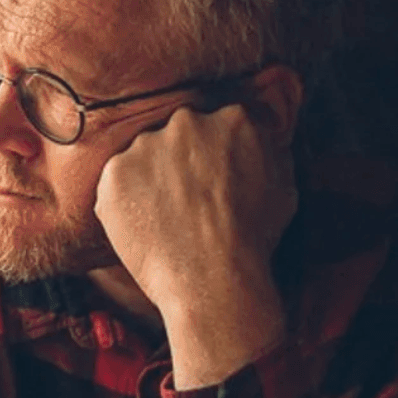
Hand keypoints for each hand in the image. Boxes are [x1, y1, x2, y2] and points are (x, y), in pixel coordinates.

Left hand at [94, 100, 295, 387]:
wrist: (212, 278)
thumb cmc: (253, 238)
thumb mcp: (283, 184)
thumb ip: (266, 147)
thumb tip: (256, 133)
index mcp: (233, 119)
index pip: (218, 125)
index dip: (213, 155)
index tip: (211, 179)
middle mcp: (186, 122)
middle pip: (178, 135)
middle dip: (180, 161)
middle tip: (187, 200)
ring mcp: (146, 146)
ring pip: (144, 156)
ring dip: (151, 179)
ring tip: (166, 218)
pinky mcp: (114, 173)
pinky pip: (117, 182)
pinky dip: (126, 201)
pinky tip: (146, 225)